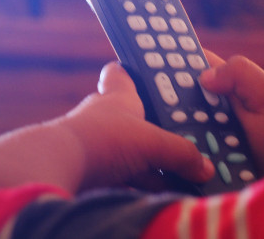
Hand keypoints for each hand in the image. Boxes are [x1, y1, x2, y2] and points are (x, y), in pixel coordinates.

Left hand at [63, 62, 213, 189]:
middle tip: (181, 139)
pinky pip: (120, 175)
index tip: (145, 73)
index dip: (132, 71)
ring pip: (127, 150)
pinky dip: (137, 182)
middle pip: (132, 117)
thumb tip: (204, 166)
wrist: (59, 168)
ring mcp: (95, 143)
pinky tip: (156, 191)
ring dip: (148, 161)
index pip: (121, 74)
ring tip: (177, 173)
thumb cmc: (102, 139)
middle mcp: (104, 116)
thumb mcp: (152, 143)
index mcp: (118, 97)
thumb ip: (181, 153)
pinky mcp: (90, 170)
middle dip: (154, 129)